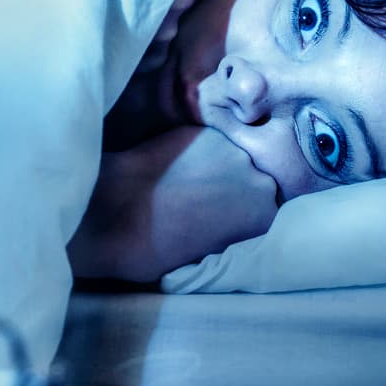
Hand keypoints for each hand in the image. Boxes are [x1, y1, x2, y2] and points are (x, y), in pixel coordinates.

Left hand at [69, 127, 277, 281]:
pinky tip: (173, 163)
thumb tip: (235, 219)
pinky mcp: (205, 131)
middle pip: (258, 179)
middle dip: (238, 185)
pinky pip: (210, 140)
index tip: (228, 213)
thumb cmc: (154, 248)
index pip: (270, 209)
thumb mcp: (209, 253)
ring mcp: (233, 151)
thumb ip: (234, 230)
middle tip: (206, 196)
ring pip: (234, 156)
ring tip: (187, 179)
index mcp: (265, 218)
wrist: (115, 214)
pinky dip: (197, 150)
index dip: (247, 209)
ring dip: (218, 165)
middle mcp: (260, 181)